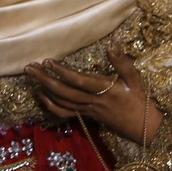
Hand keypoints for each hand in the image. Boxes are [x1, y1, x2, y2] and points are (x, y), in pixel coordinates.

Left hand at [24, 49, 163, 145]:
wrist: (142, 126)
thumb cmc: (138, 99)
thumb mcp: (134, 78)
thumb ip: (121, 62)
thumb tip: (111, 44)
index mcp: (103, 90)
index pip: (78, 81)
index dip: (62, 72)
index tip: (47, 61)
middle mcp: (92, 101)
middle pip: (63, 92)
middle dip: (45, 79)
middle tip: (29, 68)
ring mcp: (87, 110)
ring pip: (61, 102)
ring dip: (44, 89)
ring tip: (32, 76)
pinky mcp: (85, 116)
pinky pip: (64, 113)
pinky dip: (50, 105)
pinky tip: (41, 95)